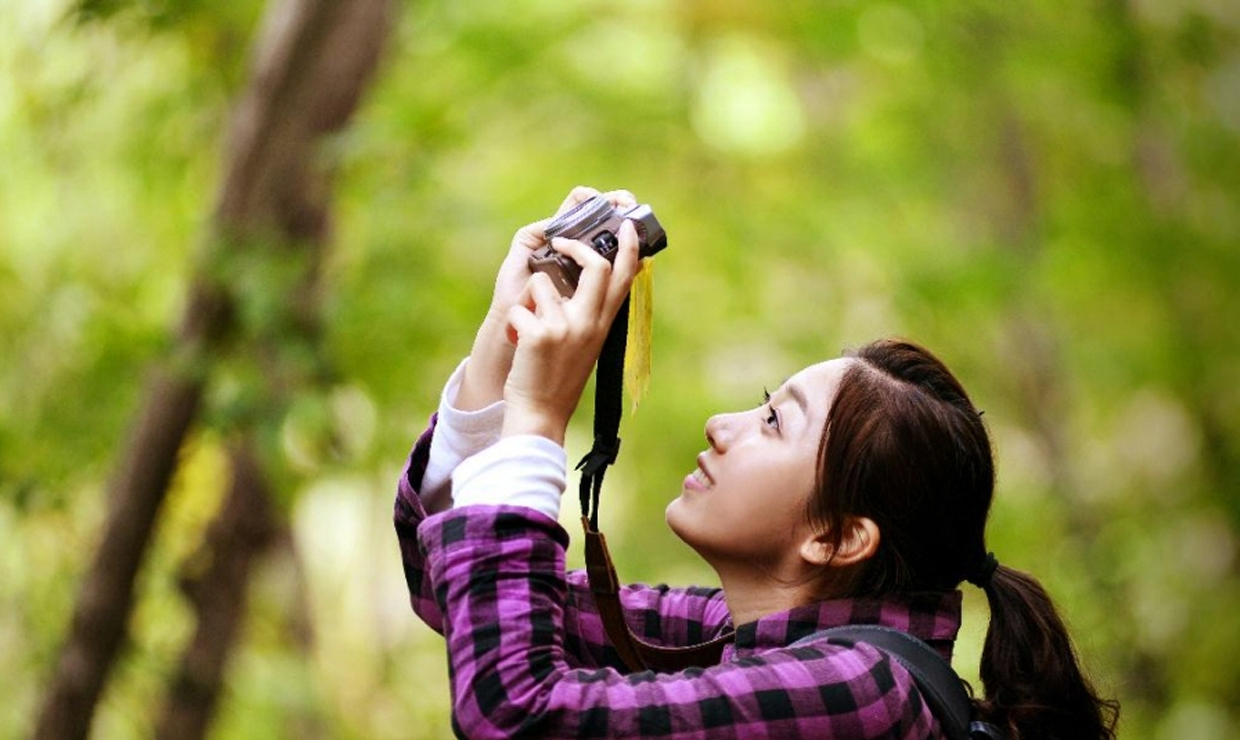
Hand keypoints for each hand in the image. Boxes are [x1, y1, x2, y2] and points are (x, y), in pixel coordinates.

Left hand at [455, 187, 637, 411]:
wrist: (540, 414)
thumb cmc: (558, 379)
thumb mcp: (587, 346)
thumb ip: (592, 315)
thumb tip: (594, 285)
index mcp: (602, 325)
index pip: (624, 279)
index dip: (629, 249)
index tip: (628, 226)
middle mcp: (589, 323)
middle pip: (596, 266)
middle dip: (576, 247)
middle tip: (560, 241)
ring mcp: (565, 328)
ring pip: (542, 284)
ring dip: (528, 300)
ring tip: (529, 328)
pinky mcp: (540, 334)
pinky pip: (519, 308)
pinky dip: (513, 323)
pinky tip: (519, 345)